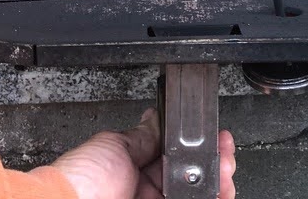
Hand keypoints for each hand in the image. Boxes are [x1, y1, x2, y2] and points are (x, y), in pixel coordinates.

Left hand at [50, 108, 235, 198]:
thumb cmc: (81, 180)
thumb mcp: (115, 145)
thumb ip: (143, 136)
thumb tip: (158, 116)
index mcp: (133, 173)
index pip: (175, 160)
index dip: (198, 149)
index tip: (214, 138)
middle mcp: (146, 194)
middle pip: (192, 180)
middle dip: (215, 162)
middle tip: (225, 151)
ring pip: (198, 196)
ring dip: (220, 180)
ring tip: (227, 167)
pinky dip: (216, 197)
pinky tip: (222, 188)